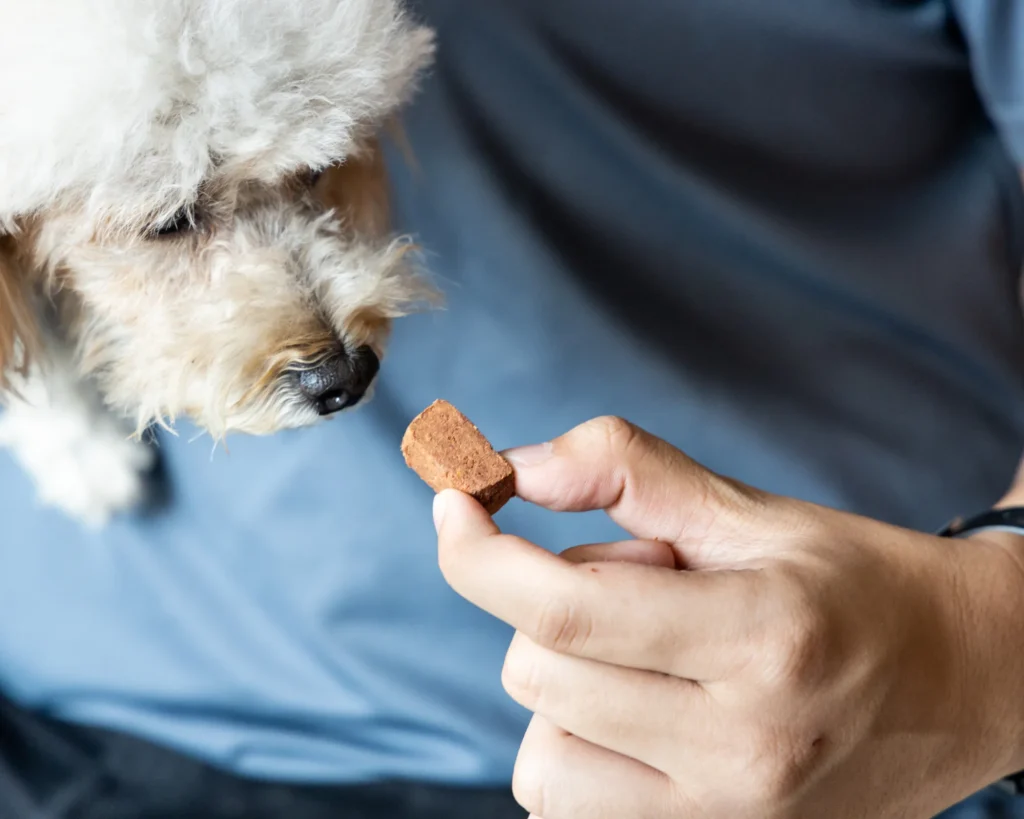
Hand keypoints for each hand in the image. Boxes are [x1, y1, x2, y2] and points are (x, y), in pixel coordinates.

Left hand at [434, 416, 1023, 818]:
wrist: (968, 684)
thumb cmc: (856, 584)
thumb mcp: (749, 510)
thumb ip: (625, 470)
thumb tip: (507, 465)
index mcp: (761, 638)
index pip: (564, 608)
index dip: (478, 552)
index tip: (454, 504)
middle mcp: (742, 747)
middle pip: (538, 672)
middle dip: (554, 604)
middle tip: (646, 587)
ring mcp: (727, 816)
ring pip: (539, 753)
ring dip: (562, 684)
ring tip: (651, 655)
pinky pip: (569, 802)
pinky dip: (575, 743)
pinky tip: (639, 706)